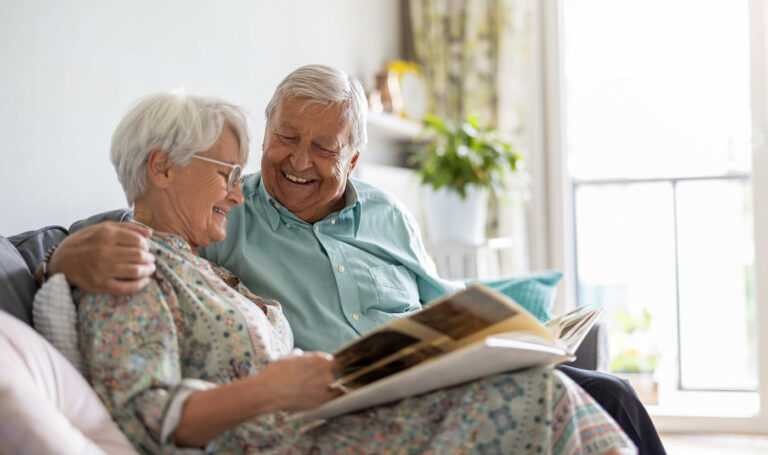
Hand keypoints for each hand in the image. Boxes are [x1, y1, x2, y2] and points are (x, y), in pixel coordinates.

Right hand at [41, 221, 155, 294]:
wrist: (60, 261)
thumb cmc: (84, 242)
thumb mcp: (102, 228)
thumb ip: (127, 227)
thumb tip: (149, 232)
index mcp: (106, 235)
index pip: (137, 240)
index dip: (146, 246)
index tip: (146, 249)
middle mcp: (105, 251)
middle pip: (139, 256)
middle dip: (149, 259)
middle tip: (150, 260)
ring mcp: (102, 269)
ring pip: (135, 271)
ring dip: (148, 271)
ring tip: (150, 269)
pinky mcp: (100, 284)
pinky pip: (125, 287)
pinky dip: (139, 285)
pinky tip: (143, 282)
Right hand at [256, 349, 341, 411]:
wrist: (270, 391)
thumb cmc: (278, 372)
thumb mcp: (290, 356)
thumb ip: (300, 355)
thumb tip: (300, 354)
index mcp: (322, 360)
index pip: (335, 361)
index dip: (329, 364)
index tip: (327, 366)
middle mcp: (326, 374)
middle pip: (333, 374)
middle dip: (325, 375)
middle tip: (313, 377)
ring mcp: (324, 389)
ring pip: (331, 387)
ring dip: (325, 386)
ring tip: (312, 388)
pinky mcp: (319, 403)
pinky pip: (330, 399)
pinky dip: (328, 398)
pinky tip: (323, 397)